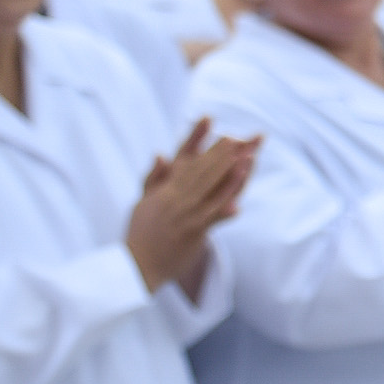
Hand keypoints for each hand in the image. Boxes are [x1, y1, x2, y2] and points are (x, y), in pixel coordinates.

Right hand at [125, 119, 259, 297]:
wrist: (136, 266)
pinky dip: (227, 199)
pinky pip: (213, 212)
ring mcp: (184, 213)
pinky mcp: (193, 230)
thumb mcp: (143, 201)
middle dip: (220, 151)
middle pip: (201, 168)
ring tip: (247, 154)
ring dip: (229, 169)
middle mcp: (174, 197)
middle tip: (239, 135)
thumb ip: (154, 177)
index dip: (196, 136)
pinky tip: (239, 193)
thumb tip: (161, 154)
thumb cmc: (140, 234)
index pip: (182, 156)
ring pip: (209, 186)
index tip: (208, 118)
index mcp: (163, 188)